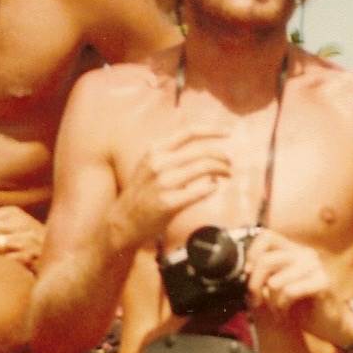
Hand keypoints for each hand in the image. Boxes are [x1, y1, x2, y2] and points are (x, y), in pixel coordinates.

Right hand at [111, 128, 230, 247]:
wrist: (123, 221)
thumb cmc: (142, 193)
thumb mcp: (150, 164)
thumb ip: (171, 154)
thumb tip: (204, 149)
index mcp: (155, 150)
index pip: (188, 132)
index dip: (211, 131)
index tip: (228, 133)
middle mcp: (158, 163)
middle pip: (201, 151)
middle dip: (221, 156)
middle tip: (229, 164)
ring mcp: (163, 183)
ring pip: (204, 168)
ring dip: (221, 170)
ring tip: (226, 175)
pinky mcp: (168, 203)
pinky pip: (201, 190)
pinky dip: (212, 187)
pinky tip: (213, 188)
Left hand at [246, 229, 330, 317]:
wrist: (326, 325)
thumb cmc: (298, 306)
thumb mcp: (274, 287)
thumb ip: (262, 275)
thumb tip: (245, 271)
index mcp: (292, 250)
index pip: (266, 237)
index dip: (252, 254)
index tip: (247, 274)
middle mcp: (304, 254)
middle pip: (266, 261)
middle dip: (254, 286)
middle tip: (256, 302)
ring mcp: (315, 267)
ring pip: (275, 282)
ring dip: (271, 302)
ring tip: (276, 310)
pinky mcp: (323, 282)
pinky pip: (290, 292)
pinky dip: (282, 306)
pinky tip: (286, 312)